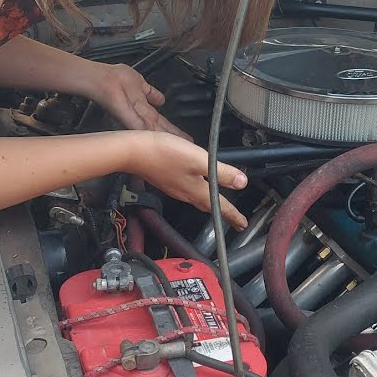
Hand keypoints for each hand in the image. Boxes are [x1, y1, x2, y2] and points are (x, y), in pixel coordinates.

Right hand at [87, 63, 188, 138]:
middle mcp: (142, 113)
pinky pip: (153, 94)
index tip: (185, 146)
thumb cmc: (110, 98)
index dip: (173, 139)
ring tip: (177, 129)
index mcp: (141, 120)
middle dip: (174, 134)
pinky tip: (162, 100)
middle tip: (187, 142)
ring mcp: (141, 101)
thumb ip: (138, 125)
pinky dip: (158, 97)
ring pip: (159, 114)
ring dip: (167, 122)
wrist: (101, 79)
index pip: (161, 133)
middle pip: (163, 126)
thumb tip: (151, 137)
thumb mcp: (126, 114)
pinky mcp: (140, 87)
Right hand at [128, 131, 248, 229]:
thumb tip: (242, 182)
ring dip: (210, 203)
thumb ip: (221, 172)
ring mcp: (175, 188)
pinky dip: (198, 193)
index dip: (233, 215)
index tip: (243, 224)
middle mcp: (186, 193)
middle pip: (209, 206)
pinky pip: (187, 192)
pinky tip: (196, 186)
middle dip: (223, 213)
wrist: (134, 152)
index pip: (220, 206)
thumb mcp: (199, 160)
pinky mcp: (167, 180)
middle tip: (234, 220)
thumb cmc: (165, 154)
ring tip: (218, 205)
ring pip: (198, 200)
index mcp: (197, 191)